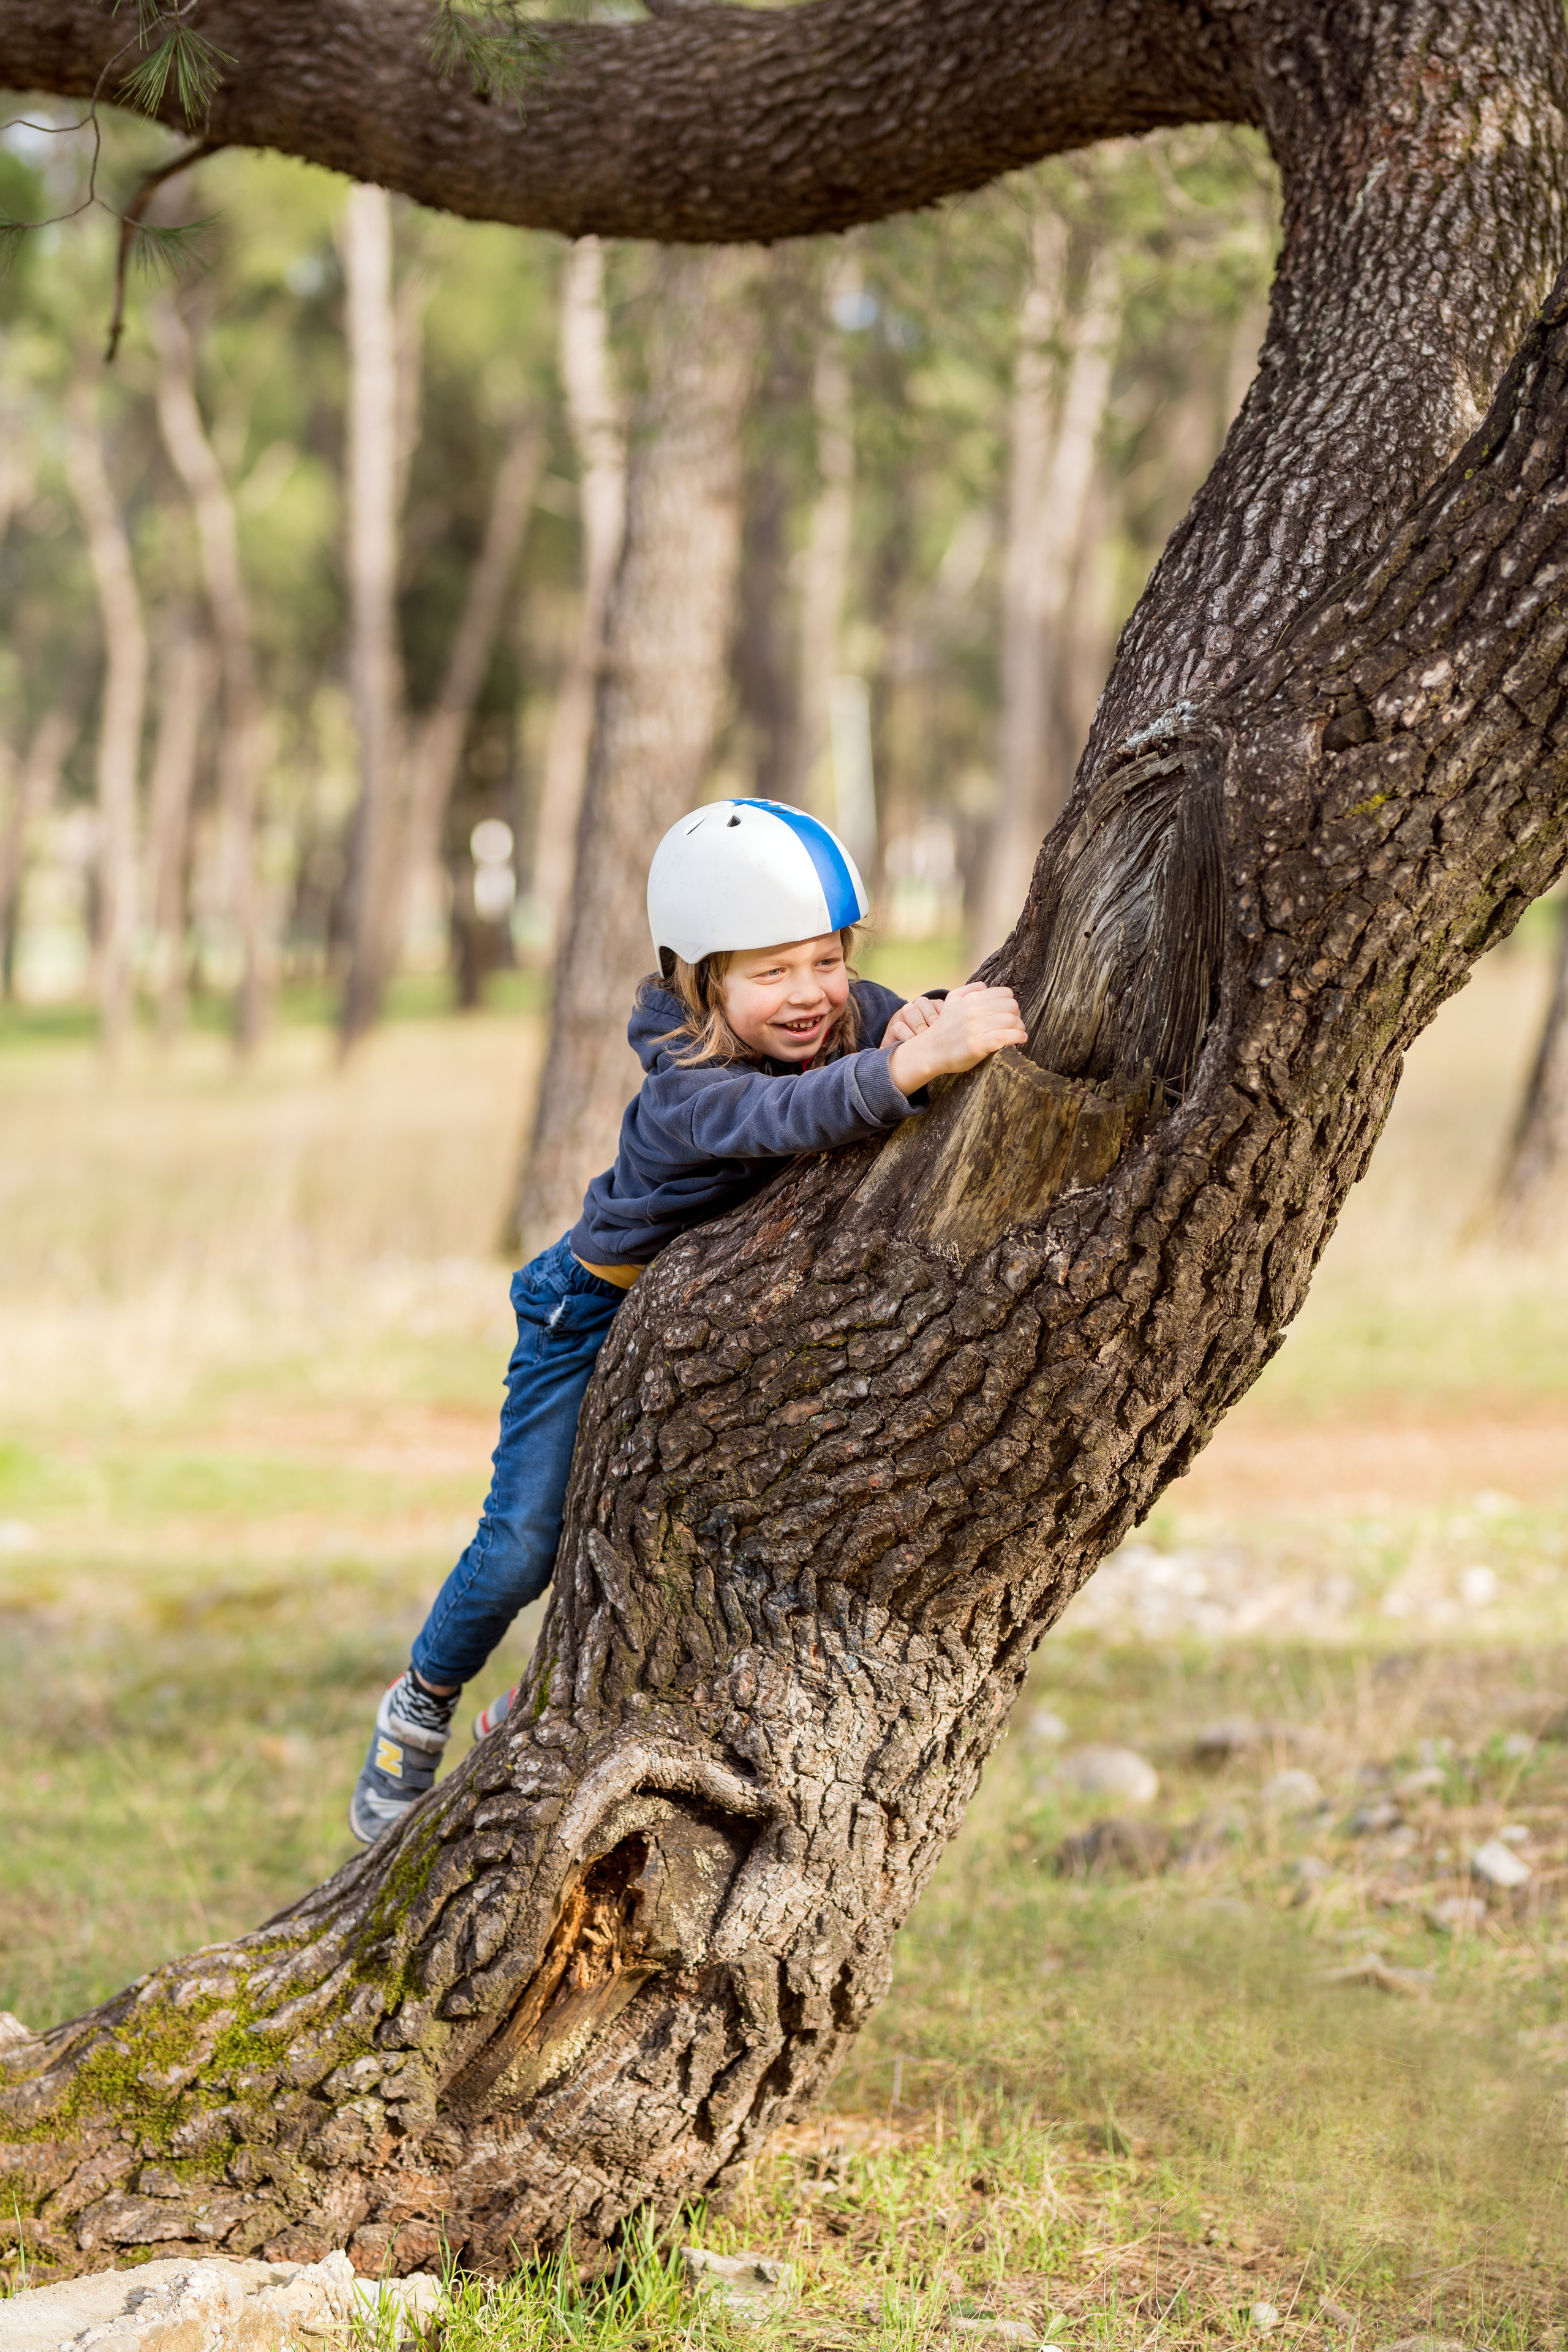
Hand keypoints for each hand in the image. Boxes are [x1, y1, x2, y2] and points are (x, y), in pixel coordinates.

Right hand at [886, 981, 1028, 1095]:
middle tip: (1014, 1026)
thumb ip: (969, 990)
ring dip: (1020, 1028)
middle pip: (1012, 1007)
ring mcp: (976, 1028)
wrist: (930, 1051)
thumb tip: (986, 986)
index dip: (1011, 1004)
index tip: (1009, 1014)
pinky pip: (1006, 1036)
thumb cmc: (945, 1028)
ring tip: (1018, 1034)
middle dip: (1017, 1016)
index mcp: (971, 999)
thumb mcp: (951, 1002)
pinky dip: (1018, 1037)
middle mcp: (974, 1010)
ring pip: (1012, 1021)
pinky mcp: (978, 1045)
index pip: (1006, 994)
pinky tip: (1020, 1040)